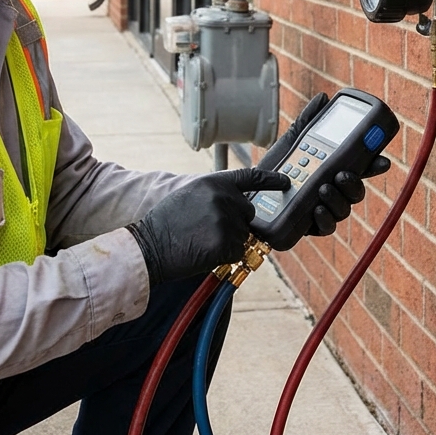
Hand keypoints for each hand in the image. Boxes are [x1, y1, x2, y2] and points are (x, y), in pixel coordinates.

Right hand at [127, 168, 289, 284]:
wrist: (149, 246)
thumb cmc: (166, 223)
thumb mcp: (190, 195)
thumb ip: (215, 195)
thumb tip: (238, 206)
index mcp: (214, 182)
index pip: (250, 178)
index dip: (271, 180)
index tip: (286, 182)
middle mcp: (224, 197)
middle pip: (248, 212)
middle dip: (237, 223)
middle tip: (209, 230)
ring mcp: (226, 220)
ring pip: (243, 235)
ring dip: (229, 242)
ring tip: (202, 241)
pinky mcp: (226, 243)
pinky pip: (238, 252)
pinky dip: (226, 256)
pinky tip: (205, 252)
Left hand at [256, 92, 392, 238]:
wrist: (248, 191)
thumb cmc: (274, 168)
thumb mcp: (290, 141)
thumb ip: (307, 121)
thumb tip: (322, 98)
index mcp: (333, 170)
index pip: (360, 168)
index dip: (375, 165)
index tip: (382, 160)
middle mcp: (332, 191)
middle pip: (356, 191)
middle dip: (354, 184)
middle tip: (342, 174)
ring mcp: (323, 209)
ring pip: (343, 209)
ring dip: (338, 200)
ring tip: (324, 188)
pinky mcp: (309, 225)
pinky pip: (325, 227)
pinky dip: (324, 219)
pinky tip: (318, 210)